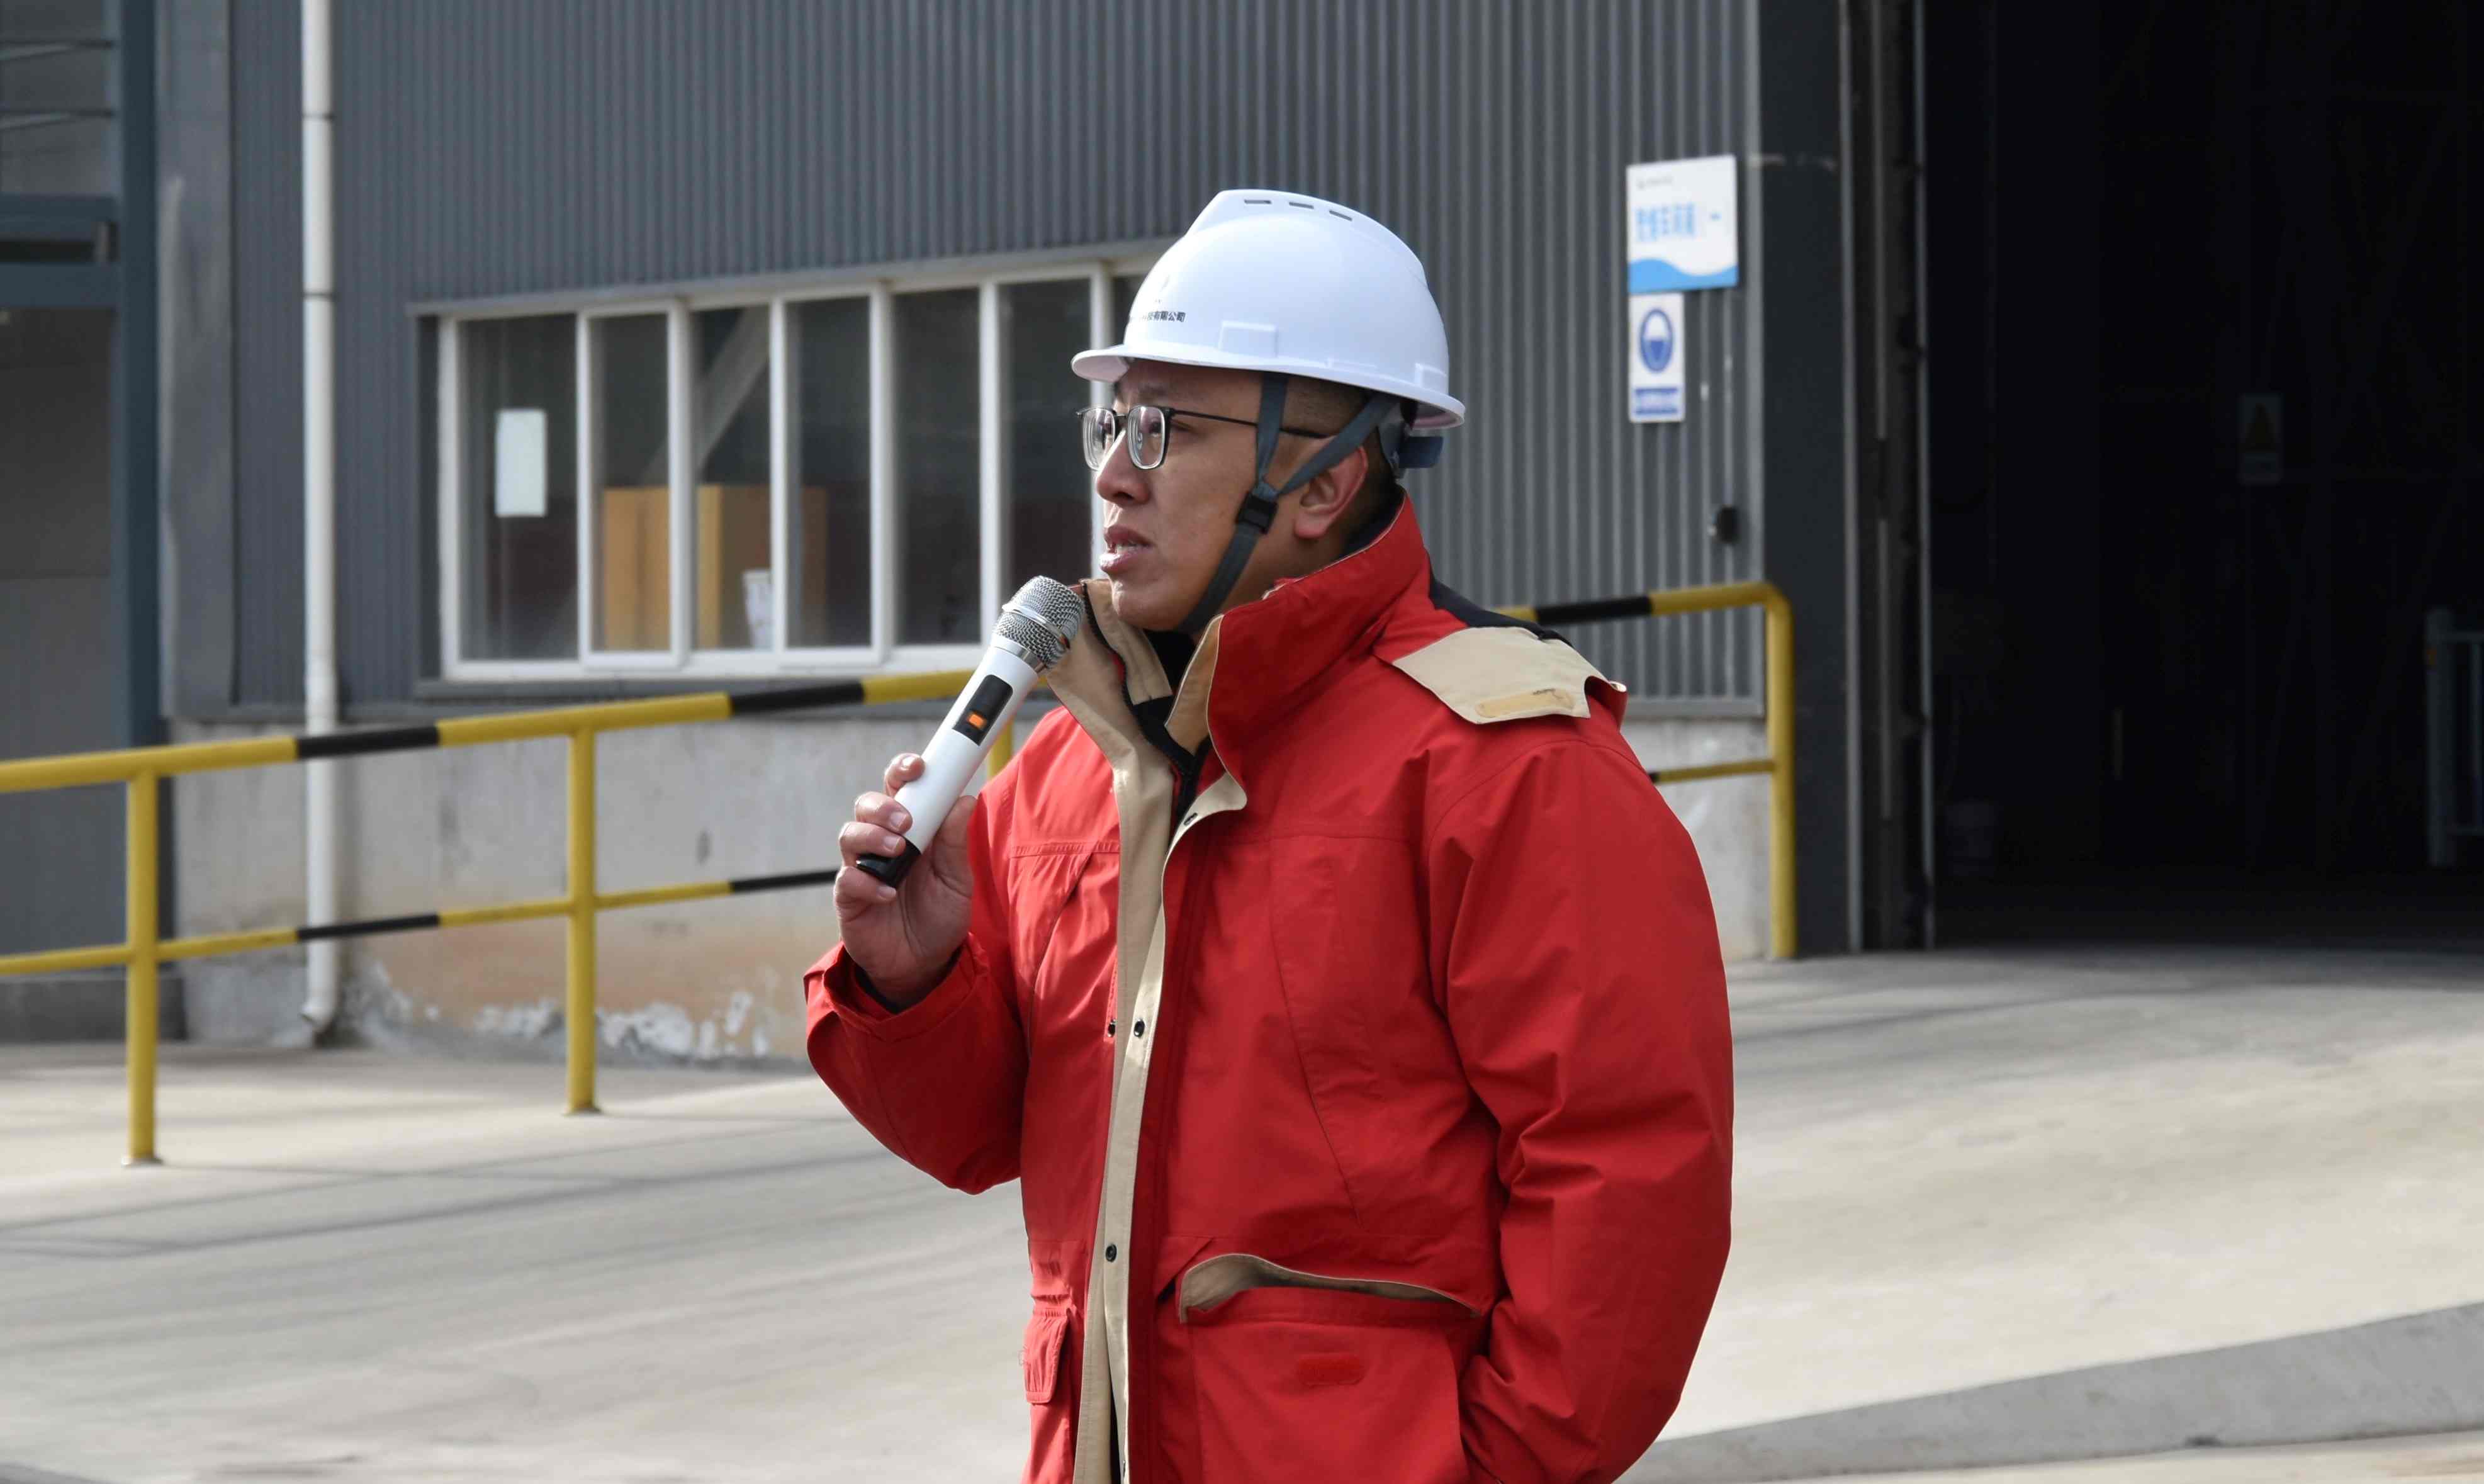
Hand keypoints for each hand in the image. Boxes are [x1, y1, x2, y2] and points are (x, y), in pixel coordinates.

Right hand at [833, 753, 976, 1009]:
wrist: (924, 964)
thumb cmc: (939, 915)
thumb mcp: (957, 880)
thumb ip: (956, 842)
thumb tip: (965, 800)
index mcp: (912, 829)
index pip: (900, 788)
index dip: (903, 769)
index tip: (918, 766)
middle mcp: (882, 842)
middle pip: (867, 804)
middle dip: (884, 805)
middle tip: (907, 821)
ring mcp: (862, 868)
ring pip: (849, 833)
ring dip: (873, 837)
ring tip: (899, 852)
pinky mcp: (849, 898)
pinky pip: (846, 880)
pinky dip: (866, 882)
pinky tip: (888, 894)